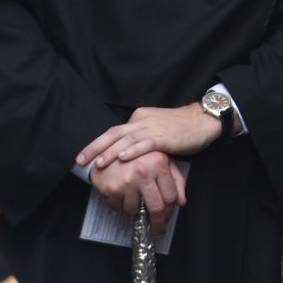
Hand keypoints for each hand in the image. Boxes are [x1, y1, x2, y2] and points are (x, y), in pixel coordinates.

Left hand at [77, 104, 222, 170]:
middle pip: (114, 133)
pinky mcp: (164, 138)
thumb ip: (141, 139)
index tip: (85, 155)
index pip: (114, 132)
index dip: (98, 144)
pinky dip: (133, 151)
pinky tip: (123, 158)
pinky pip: (146, 144)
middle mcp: (142, 120)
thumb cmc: (180, 129)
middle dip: (95, 147)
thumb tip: (126, 153)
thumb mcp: (156, 131)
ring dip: (110, 152)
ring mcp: (153, 128)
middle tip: (80, 159)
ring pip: (126, 139)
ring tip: (98, 163)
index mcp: (139, 118)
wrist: (202, 121)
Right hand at [89, 152, 187, 236]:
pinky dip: (121, 206)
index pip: (171, 196)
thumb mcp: (159, 159)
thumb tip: (181, 201)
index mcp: (159, 162)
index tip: (166, 218)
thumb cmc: (135, 155)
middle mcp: (144, 171)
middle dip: (157, 224)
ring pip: (136, 210)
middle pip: (157, 208)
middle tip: (156, 230)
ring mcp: (128, 180)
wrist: (105, 150)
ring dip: (135, 211)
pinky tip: (121, 195)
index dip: (170, 211)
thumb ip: (175, 179)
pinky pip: (120, 208)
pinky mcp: (113, 188)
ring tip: (132, 199)